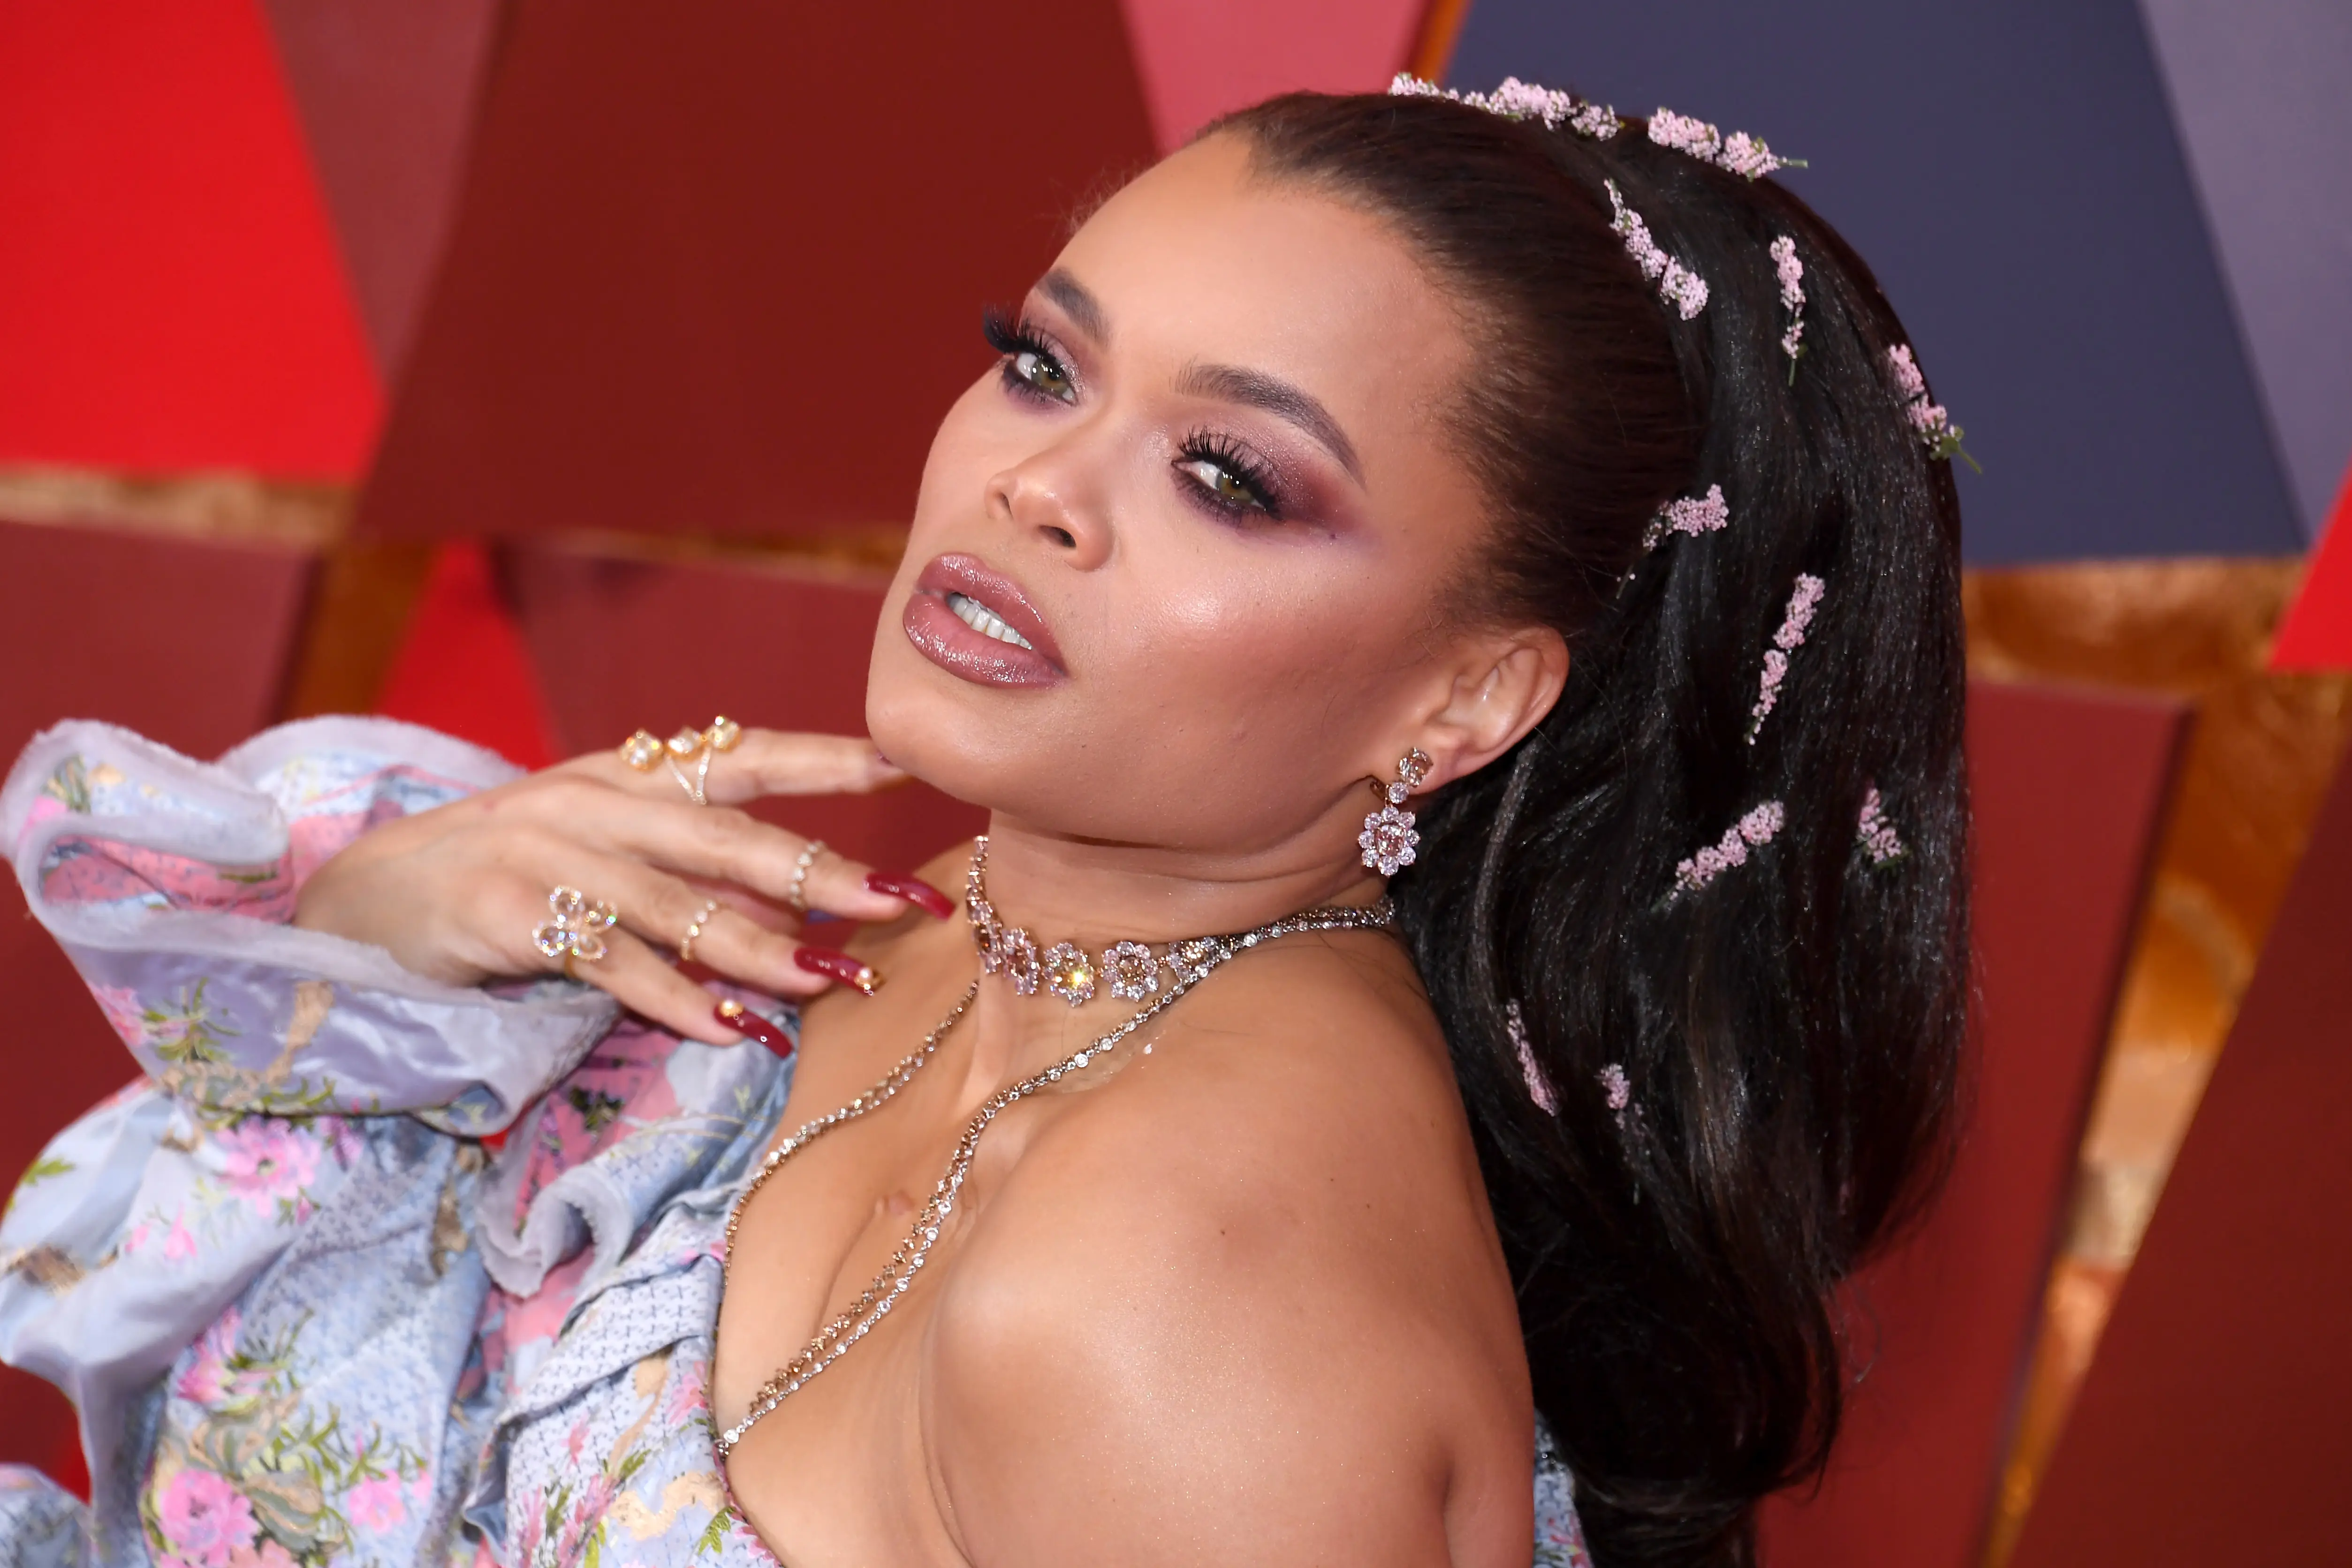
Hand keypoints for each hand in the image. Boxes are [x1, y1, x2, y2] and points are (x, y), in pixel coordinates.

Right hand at [292, 729, 956, 1043]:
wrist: (357, 906)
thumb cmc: (499, 885)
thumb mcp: (602, 865)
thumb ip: (694, 886)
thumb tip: (800, 921)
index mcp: (621, 776)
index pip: (740, 756)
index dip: (824, 758)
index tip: (904, 761)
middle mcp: (590, 803)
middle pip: (726, 836)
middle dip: (824, 870)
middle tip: (901, 901)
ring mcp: (543, 853)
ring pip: (677, 905)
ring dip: (763, 951)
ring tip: (835, 982)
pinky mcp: (502, 914)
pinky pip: (608, 961)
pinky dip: (675, 998)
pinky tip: (731, 1031)